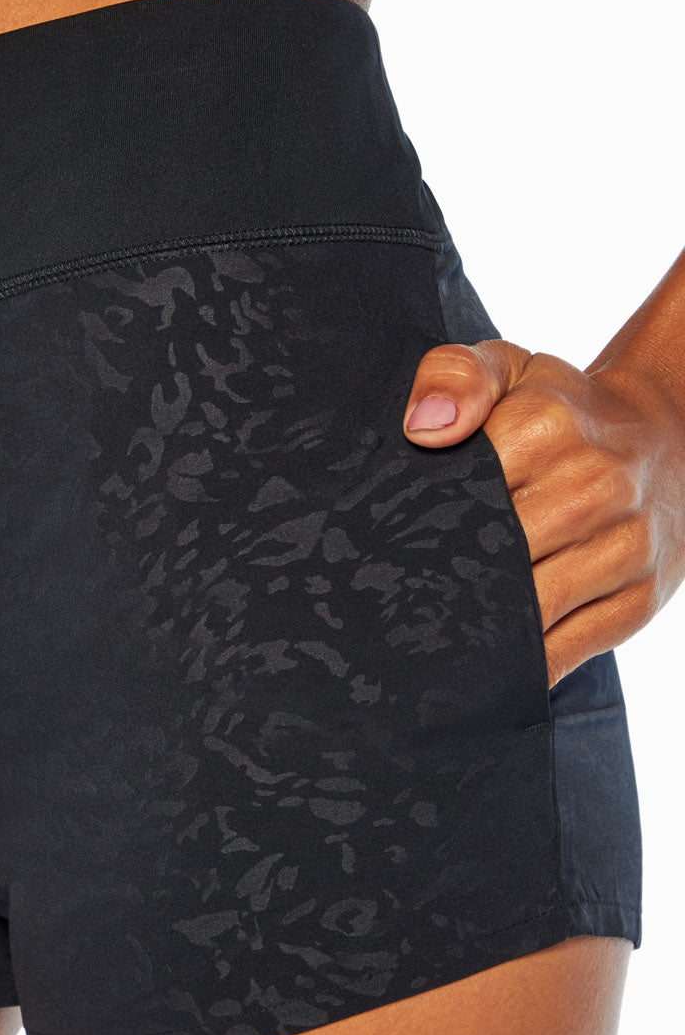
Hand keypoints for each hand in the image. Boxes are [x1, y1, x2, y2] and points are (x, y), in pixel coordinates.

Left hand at [401, 340, 684, 685]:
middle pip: (488, 561)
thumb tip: (424, 429)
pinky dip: (520, 665)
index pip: (458, 494)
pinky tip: (482, 665)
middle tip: (389, 609)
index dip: (416, 530)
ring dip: (476, 634)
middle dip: (438, 586)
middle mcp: (591, 487)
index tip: (380, 552)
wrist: (670, 436)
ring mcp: (622, 548)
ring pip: (527, 614)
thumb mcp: (510, 369)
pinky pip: (566, 650)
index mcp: (545, 426)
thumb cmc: (564, 412)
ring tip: (426, 645)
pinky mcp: (638, 599)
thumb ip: (455, 377)